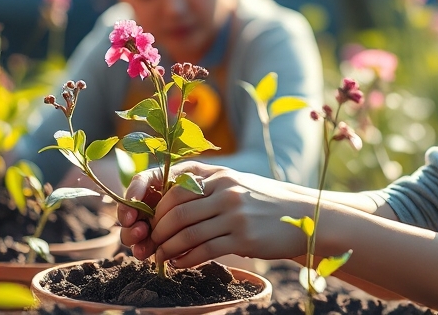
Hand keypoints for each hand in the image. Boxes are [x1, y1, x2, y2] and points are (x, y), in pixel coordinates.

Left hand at [118, 160, 312, 267]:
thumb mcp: (235, 184)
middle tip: (148, 241)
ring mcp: (234, 213)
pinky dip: (185, 259)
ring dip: (166, 247)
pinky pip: (203, 250)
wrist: (304, 216)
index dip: (146, 194)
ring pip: (185, 231)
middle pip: (174, 208)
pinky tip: (179, 264)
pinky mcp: (243, 238)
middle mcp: (225, 189)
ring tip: (160, 255)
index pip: (171, 178)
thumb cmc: (263, 202)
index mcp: (219, 173)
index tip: (133, 212)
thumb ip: (205, 187)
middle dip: (155, 228)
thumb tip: (163, 202)